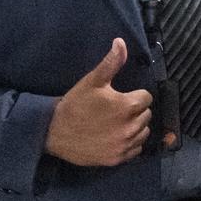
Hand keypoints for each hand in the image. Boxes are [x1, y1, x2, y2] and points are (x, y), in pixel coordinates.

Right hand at [45, 39, 151, 166]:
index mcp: (128, 106)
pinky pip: (136, 149)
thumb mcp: (92, 81)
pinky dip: (130, 143)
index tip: (119, 98)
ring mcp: (124, 144)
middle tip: (115, 110)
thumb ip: (111, 63)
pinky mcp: (118, 158)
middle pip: (146, 115)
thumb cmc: (75, 104)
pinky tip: (115, 137)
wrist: (53, 132)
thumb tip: (121, 42)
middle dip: (135, 111)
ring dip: (135, 127)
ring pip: (144, 132)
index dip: (134, 96)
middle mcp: (130, 127)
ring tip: (115, 123)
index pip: (146, 97)